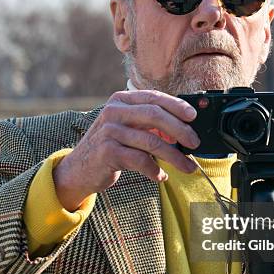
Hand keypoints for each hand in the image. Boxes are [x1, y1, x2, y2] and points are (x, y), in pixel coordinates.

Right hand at [53, 90, 199, 209]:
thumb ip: (150, 123)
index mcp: (121, 100)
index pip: (154, 97)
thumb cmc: (110, 147)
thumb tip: (184, 126)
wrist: (78, 170)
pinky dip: (155, 170)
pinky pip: (141, 160)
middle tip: (195, 143)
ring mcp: (109, 131)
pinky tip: (160, 176)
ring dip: (175, 157)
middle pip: (155, 115)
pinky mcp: (108, 152)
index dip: (177, 105)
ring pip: (152, 141)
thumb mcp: (127, 128)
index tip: (193, 116)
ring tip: (188, 167)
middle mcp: (114, 112)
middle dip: (180, 130)